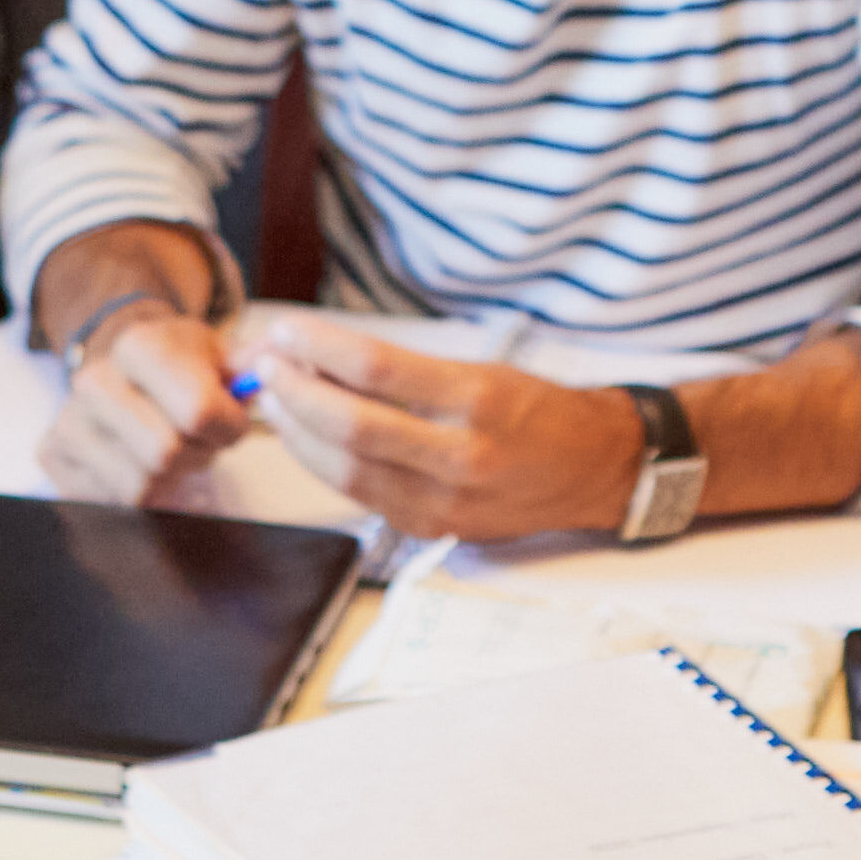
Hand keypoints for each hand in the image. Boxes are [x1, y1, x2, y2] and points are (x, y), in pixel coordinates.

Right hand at [43, 296, 252, 508]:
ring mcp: (68, 419)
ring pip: (139, 487)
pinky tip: (143, 464)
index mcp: (139, 345)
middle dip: (197, 456)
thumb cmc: (178, 365)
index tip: (229, 421)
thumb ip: (252, 363)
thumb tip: (275, 366)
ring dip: (169, 480)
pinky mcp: (53, 454)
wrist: (121, 363)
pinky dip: (140, 494)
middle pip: (166, 455)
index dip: (227, 427)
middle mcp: (94, 380)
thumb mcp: (218, 353)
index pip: (198, 411)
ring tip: (172, 452)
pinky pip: (111, 503)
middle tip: (199, 440)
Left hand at [240, 313, 645, 542]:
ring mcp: (447, 501)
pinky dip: (325, 466)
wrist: (595, 470)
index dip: (318, 348)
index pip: (376, 369)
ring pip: (348, 470)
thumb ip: (406, 369)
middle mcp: (462, 455)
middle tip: (265, 365)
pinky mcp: (436, 528)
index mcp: (478, 399)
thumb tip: (324, 354)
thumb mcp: (484, 369)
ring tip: (275, 401)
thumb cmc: (539, 411)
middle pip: (352, 425)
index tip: (285, 330)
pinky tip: (307, 440)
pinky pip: (363, 497)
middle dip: (295, 393)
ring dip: (299, 433)